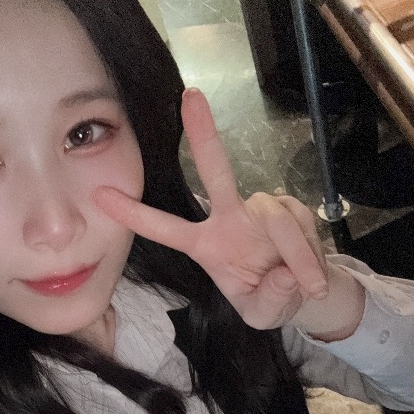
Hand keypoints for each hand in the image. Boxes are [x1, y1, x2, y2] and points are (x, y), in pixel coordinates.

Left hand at [94, 88, 333, 331]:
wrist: (305, 294)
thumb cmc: (269, 299)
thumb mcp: (261, 316)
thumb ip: (269, 300)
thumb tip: (283, 275)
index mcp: (206, 245)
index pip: (166, 228)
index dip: (136, 214)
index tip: (102, 195)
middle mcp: (229, 218)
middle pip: (215, 172)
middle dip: (203, 134)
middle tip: (190, 97)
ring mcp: (260, 209)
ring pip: (277, 221)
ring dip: (296, 255)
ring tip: (307, 286)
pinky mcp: (290, 207)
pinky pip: (300, 227)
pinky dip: (310, 256)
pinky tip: (312, 275)